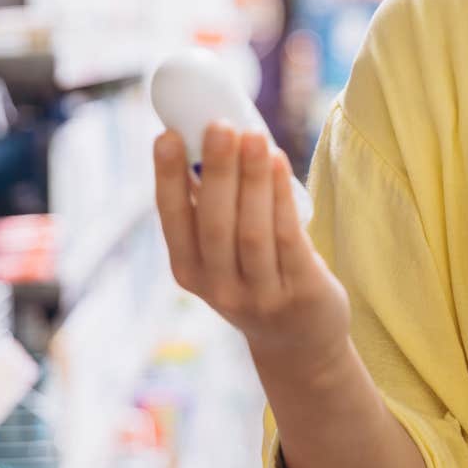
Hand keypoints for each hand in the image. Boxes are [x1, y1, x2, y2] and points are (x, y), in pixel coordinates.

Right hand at [153, 123, 351, 363]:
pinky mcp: (300, 292)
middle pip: (215, 224)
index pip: (173, 220)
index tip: (166, 135)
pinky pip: (288, 239)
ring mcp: (260, 295)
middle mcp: (218, 288)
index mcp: (189, 271)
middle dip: (216, 171)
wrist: (299, 342)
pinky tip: (279, 162)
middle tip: (219, 124)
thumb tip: (205, 137)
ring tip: (254, 135)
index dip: (167, 178)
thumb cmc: (256, 277)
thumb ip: (211, 208)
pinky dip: (281, 197)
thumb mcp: (221, 255)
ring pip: (252, 231)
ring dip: (252, 179)